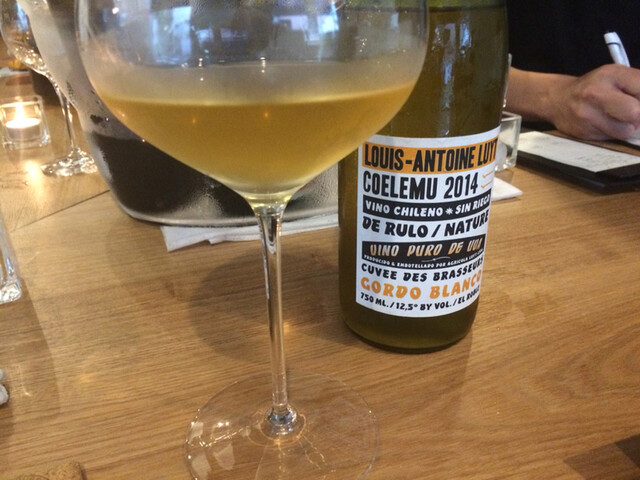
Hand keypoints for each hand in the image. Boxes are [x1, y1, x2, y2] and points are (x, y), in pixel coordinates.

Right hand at [506, 65, 639, 140]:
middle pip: (635, 113)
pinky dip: (613, 133)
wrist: (558, 99)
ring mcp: (587, 114)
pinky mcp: (583, 132)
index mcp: (610, 74)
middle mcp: (596, 93)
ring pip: (625, 130)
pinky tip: (603, 123)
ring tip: (618, 119)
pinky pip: (611, 138)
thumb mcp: (616, 76)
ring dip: (627, 127)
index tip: (637, 101)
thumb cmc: (594, 87)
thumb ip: (636, 86)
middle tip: (633, 114)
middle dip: (638, 116)